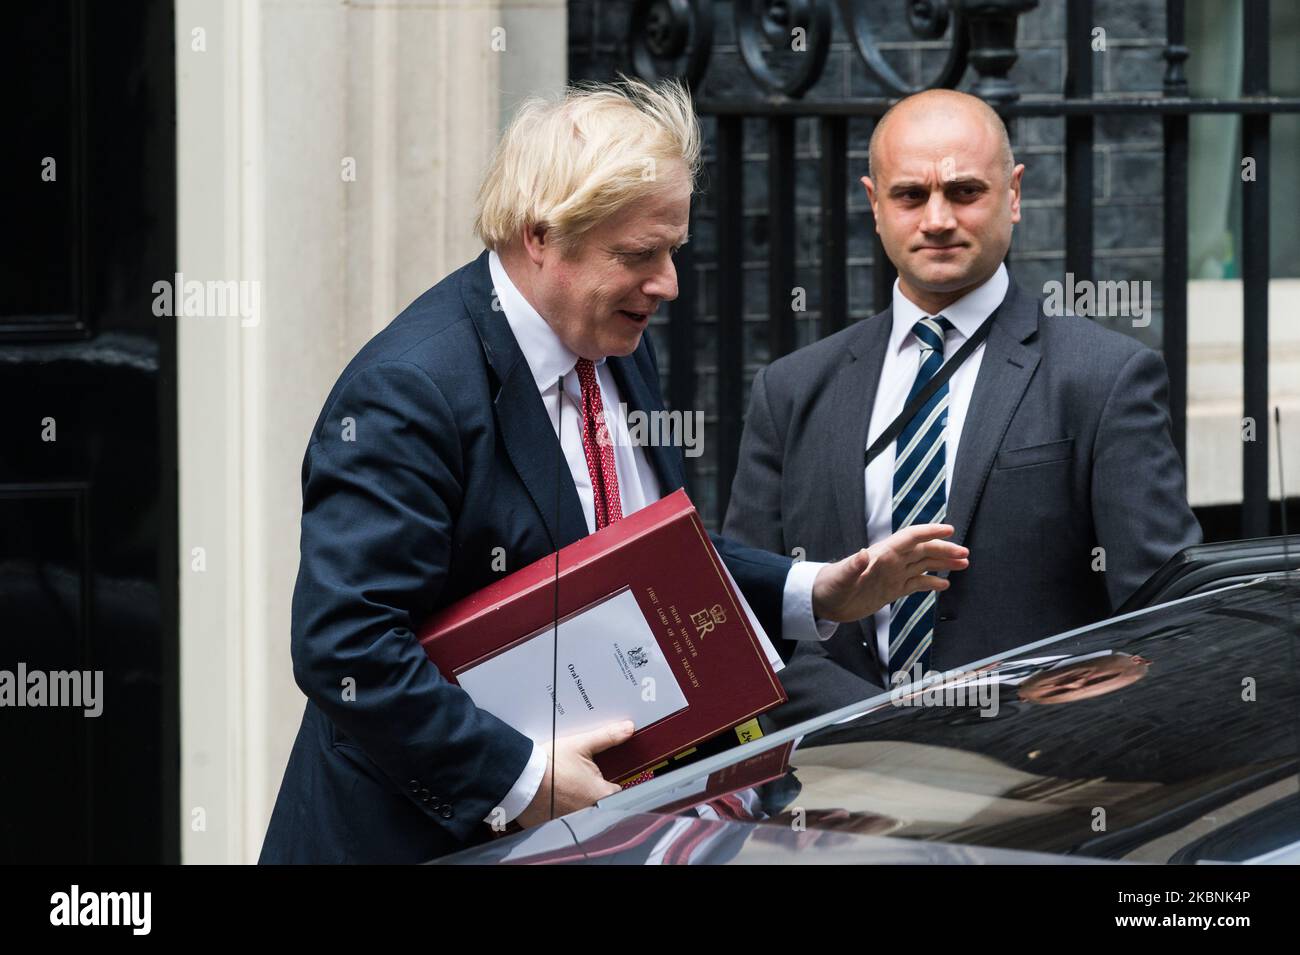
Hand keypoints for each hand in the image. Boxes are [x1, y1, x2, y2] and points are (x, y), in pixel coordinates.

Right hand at [516, 721, 634, 827]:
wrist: (520, 777)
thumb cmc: (550, 764)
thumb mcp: (581, 745)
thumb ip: (608, 737)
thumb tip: (628, 729)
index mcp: (600, 794)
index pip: (618, 792)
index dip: (610, 782)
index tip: (601, 776)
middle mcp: (589, 812)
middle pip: (599, 804)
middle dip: (592, 793)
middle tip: (579, 780)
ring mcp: (571, 822)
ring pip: (581, 813)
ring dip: (576, 803)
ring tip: (564, 788)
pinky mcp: (552, 826)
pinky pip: (562, 821)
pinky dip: (559, 811)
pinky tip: (552, 799)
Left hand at [810, 523, 968, 621]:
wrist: (822, 602)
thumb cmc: (829, 586)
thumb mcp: (840, 577)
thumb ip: (852, 566)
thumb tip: (863, 553)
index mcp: (882, 554)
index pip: (910, 537)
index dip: (929, 531)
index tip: (949, 529)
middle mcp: (891, 562)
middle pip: (922, 550)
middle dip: (944, 549)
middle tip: (965, 553)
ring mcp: (892, 576)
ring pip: (923, 565)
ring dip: (943, 563)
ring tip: (963, 563)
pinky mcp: (891, 590)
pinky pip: (916, 584)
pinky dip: (931, 583)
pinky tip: (945, 585)